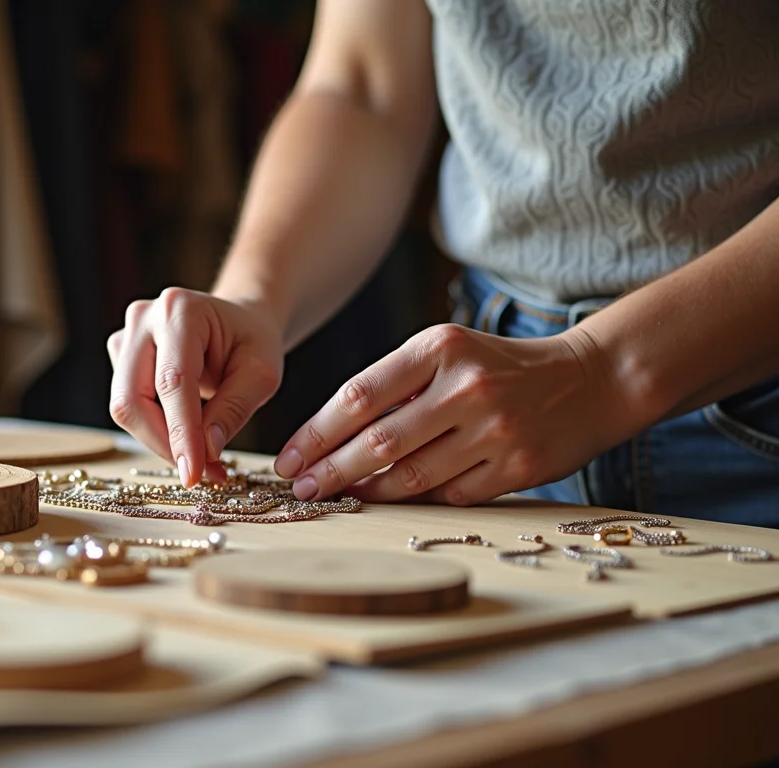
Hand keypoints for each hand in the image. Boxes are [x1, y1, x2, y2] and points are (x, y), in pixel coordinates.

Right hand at [108, 288, 284, 486]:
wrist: (238, 322)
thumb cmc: (251, 341)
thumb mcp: (261, 374)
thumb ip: (234, 410)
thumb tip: (206, 451)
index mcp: (181, 310)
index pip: (172, 381)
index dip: (181, 432)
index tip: (193, 473)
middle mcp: (144, 319)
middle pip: (133, 398)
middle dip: (164, 443)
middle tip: (200, 473)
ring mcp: (126, 337)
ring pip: (126, 407)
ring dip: (161, 441)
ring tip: (202, 458)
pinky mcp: (120, 358)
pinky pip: (130, 406)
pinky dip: (156, 430)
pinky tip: (187, 435)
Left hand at [273, 323, 629, 504]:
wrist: (591, 379)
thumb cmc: (497, 367)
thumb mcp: (446, 353)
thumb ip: (394, 385)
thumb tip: (327, 438)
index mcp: (439, 348)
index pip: (359, 396)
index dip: (316, 433)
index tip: (288, 457)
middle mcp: (467, 387)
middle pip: (379, 442)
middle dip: (330, 471)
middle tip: (300, 488)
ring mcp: (496, 430)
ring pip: (412, 475)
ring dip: (366, 492)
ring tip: (335, 497)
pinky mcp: (519, 468)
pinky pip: (450, 495)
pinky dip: (415, 501)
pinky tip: (388, 503)